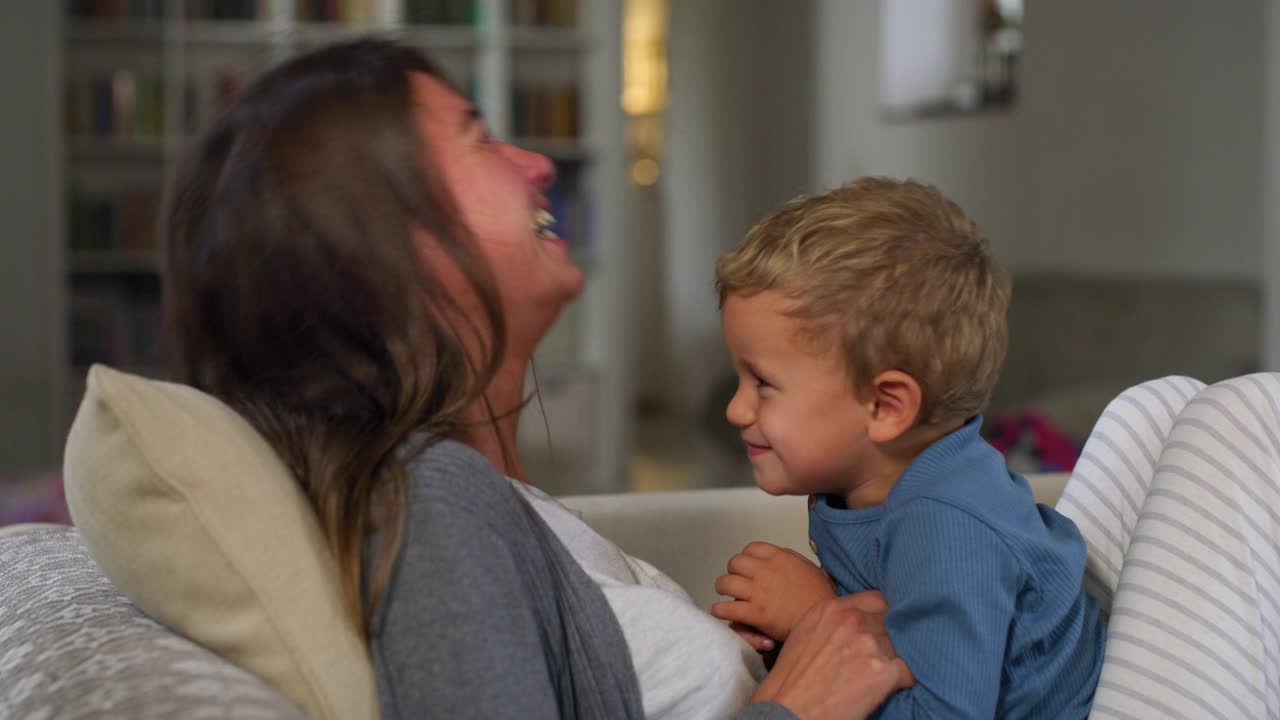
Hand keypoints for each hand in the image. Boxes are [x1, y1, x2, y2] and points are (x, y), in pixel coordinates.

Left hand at [711, 542, 835, 642]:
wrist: (826, 621)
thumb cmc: (822, 598)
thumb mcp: (812, 570)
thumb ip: (794, 560)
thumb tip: (784, 556)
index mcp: (780, 557)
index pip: (752, 548)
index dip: (746, 558)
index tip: (747, 568)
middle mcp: (766, 570)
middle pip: (735, 563)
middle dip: (733, 572)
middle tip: (736, 582)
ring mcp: (759, 591)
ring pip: (725, 583)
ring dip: (723, 589)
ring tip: (725, 595)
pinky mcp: (755, 613)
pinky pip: (727, 608)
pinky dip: (720, 611)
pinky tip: (721, 613)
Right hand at [752, 592, 913, 719]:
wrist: (787, 712)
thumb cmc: (789, 682)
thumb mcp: (803, 635)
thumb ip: (831, 623)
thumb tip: (856, 625)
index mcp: (830, 609)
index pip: (876, 599)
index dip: (882, 616)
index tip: (883, 628)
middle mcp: (850, 620)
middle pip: (891, 621)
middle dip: (889, 638)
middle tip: (882, 656)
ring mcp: (868, 644)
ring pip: (901, 645)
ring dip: (894, 660)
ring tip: (881, 675)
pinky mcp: (882, 671)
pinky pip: (908, 671)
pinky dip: (903, 681)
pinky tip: (888, 688)